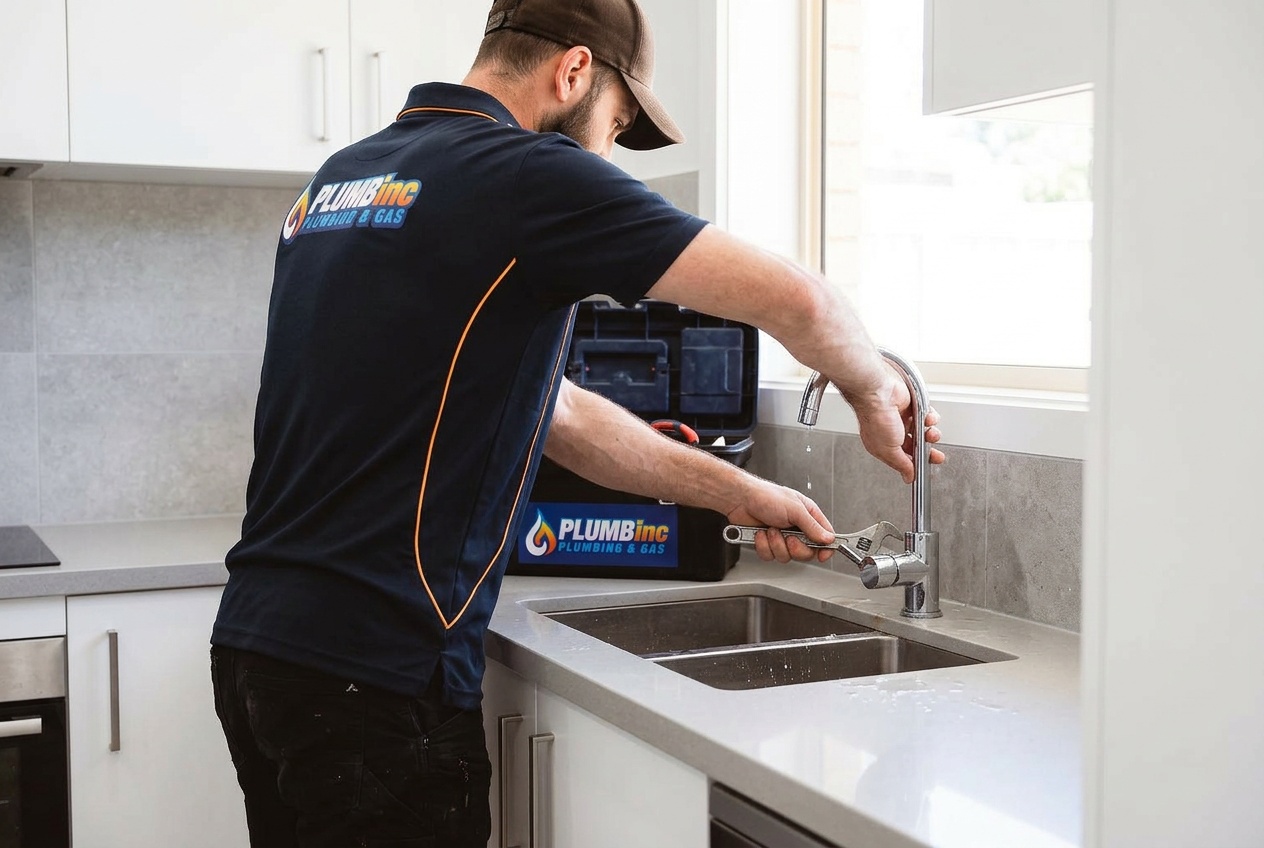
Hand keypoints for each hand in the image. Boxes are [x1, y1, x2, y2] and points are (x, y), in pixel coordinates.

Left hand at [725, 478, 835, 563]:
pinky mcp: (767, 544)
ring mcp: (782, 537)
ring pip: (787, 556)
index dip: (826, 548)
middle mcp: (797, 528)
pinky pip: (770, 556)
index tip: (823, 555)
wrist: (741, 499)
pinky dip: (764, 546)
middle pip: (806, 552)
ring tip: (770, 529)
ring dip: (776, 544)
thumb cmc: (766, 496)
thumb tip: (828, 539)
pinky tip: (761, 533)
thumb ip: (812, 526)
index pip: (825, 537)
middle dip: (796, 548)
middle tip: (788, 538)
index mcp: (808, 516)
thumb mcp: (795, 510)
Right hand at [850, 365, 944, 483]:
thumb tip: (908, 477)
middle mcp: (892, 433)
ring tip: (931, 434)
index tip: (924, 468)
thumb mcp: (889, 450)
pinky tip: (928, 419)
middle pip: (915, 446)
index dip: (915, 465)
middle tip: (937, 456)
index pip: (903, 459)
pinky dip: (931, 418)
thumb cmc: (875, 418)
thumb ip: (901, 464)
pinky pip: (926, 415)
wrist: (878, 392)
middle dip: (928, 451)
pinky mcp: (910, 406)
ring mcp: (901, 419)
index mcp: (883, 446)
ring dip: (931, 434)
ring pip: (923, 431)